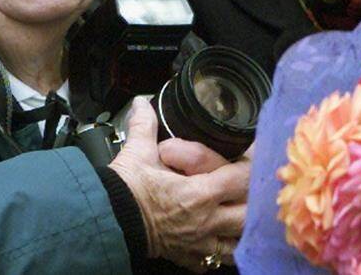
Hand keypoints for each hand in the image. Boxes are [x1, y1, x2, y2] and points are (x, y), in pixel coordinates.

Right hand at [108, 98, 248, 270]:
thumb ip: (145, 124)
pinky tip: (221, 238)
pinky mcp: (188, 258)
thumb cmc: (123, 192)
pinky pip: (216, 260)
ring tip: (243, 214)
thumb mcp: (137, 152)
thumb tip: (142, 103)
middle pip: (251, 214)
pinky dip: (222, 250)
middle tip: (253, 188)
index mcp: (199, 194)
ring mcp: (199, 243)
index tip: (252, 158)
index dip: (252, 167)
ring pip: (240, 241)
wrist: (105, 224)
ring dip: (244, 228)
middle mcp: (205, 221)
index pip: (243, 179)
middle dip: (255, 200)